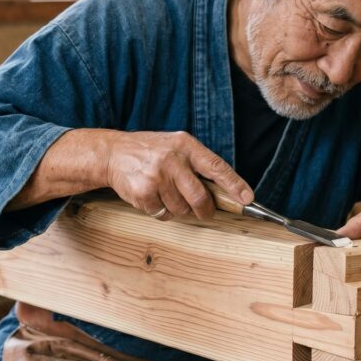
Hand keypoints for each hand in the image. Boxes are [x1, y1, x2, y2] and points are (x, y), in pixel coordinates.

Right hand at [105, 131, 252, 220]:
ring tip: (168, 194)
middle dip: (206, 210)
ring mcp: (157, 177)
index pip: (216, 166)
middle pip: (199, 197)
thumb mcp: (176, 146)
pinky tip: (154, 197)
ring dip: (180, 209)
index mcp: (185, 145)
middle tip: (205, 212)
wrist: (113, 153)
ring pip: (182, 209)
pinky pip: (163, 214)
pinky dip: (162, 211)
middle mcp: (172, 160)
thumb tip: (225, 191)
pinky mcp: (144, 193)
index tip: (247, 198)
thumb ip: (197, 163)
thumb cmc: (150, 151)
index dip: (234, 185)